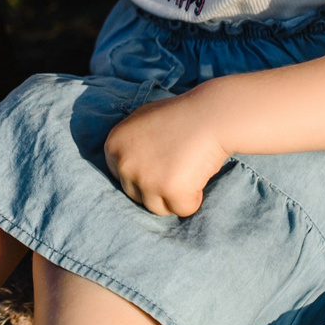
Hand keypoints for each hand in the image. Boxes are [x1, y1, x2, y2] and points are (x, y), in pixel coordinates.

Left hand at [103, 90, 230, 218]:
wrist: (211, 115)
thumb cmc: (182, 116)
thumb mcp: (144, 121)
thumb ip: (131, 145)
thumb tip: (127, 169)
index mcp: (113, 145)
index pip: (120, 177)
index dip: (142, 176)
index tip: (158, 168)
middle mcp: (124, 164)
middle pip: (137, 196)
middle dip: (158, 189)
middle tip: (178, 167)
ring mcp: (146, 179)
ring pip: (157, 208)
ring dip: (174, 197)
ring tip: (189, 172)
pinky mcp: (169, 190)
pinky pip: (182, 209)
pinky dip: (194, 199)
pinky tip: (199, 176)